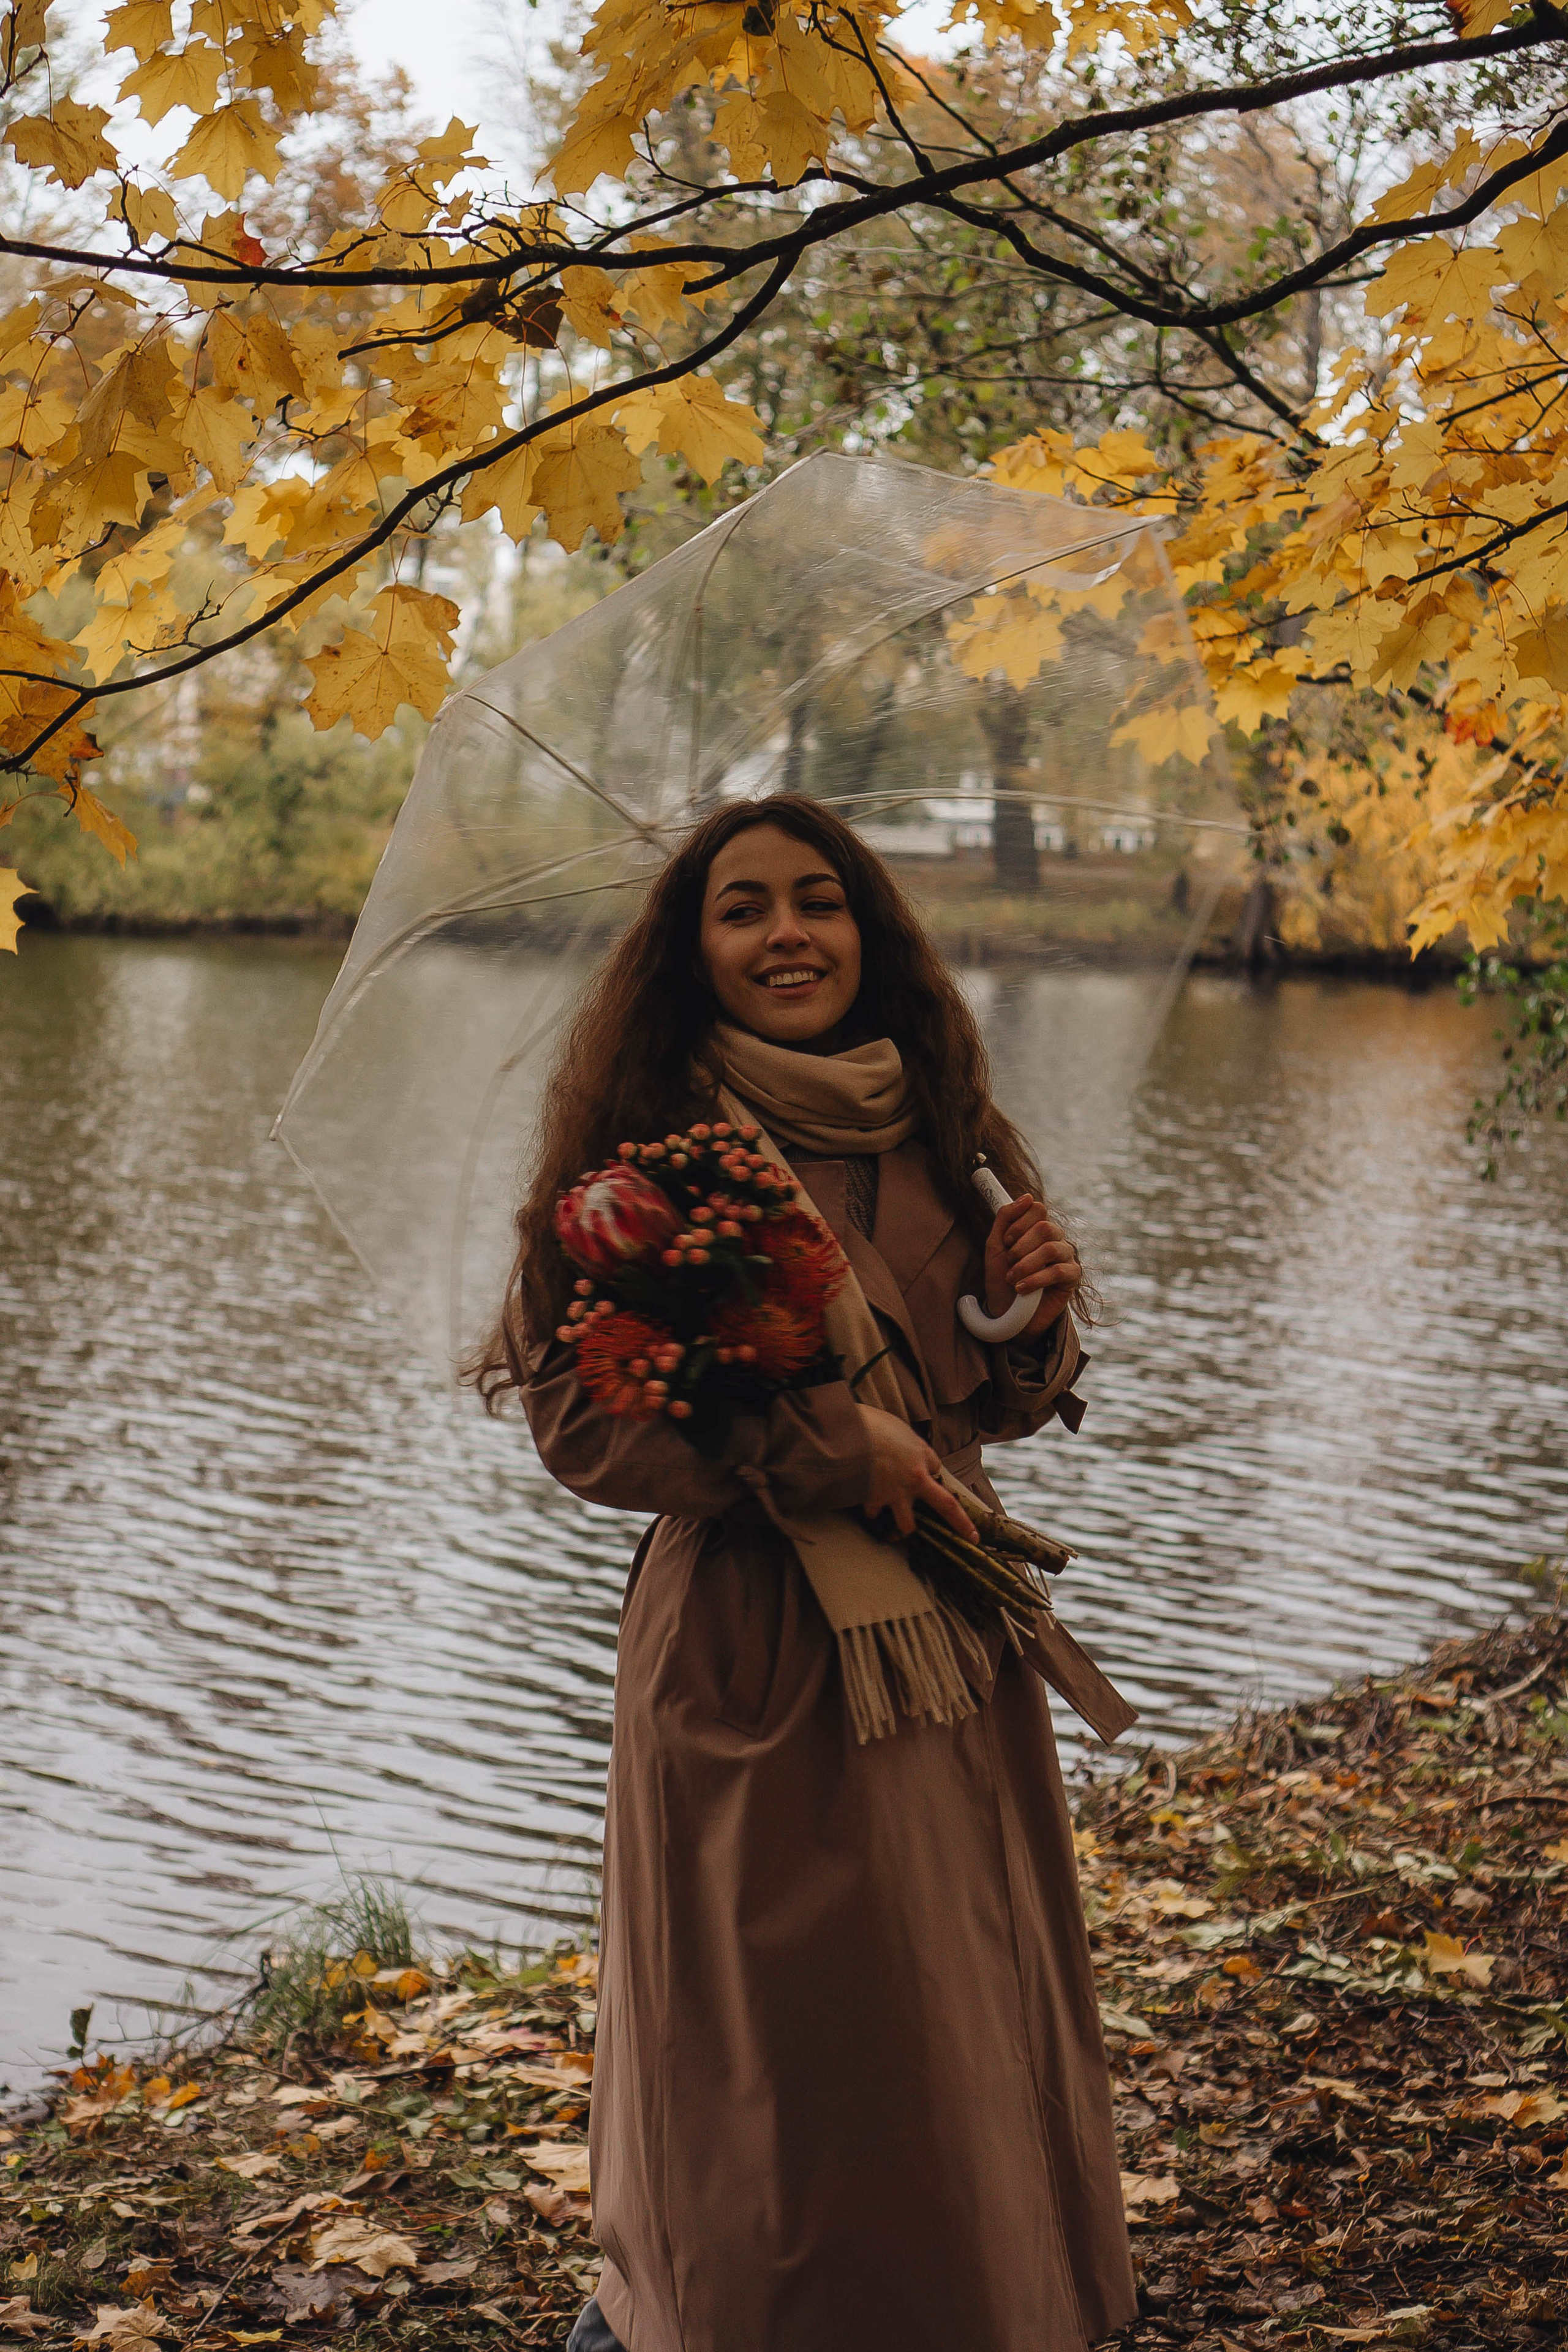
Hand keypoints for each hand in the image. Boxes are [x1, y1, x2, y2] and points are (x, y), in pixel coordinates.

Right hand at [857, 1405, 972, 1540]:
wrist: (848, 1435)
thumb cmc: (870, 1424)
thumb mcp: (895, 1425)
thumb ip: (904, 1440)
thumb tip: (901, 1445)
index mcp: (922, 1454)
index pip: (936, 1467)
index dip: (930, 1471)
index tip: (928, 1472)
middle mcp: (915, 1478)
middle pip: (947, 1506)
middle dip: (961, 1523)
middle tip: (971, 1536)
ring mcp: (897, 1493)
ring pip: (908, 1524)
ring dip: (903, 1525)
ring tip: (894, 1526)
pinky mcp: (875, 1501)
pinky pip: (875, 1514)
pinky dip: (870, 1511)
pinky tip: (864, 1504)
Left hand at [984, 1195, 1080, 1338]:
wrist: (1006, 1315)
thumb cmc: (1001, 1280)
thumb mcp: (995, 1247)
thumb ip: (1005, 1218)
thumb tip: (1027, 1196)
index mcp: (1037, 1229)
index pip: (1037, 1209)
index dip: (1019, 1224)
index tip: (1006, 1241)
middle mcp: (1054, 1239)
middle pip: (1044, 1227)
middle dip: (1021, 1246)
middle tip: (1009, 1262)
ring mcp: (1065, 1257)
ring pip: (1051, 1248)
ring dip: (1026, 1265)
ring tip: (1012, 1279)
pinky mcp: (1072, 1277)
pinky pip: (1059, 1270)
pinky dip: (1036, 1279)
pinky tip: (1022, 1288)